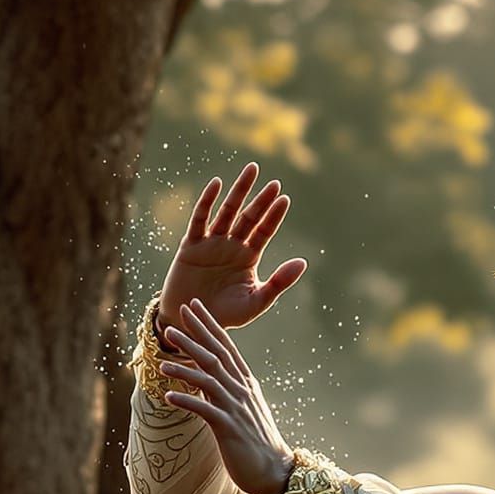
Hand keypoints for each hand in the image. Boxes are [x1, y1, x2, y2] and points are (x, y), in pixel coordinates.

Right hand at [158, 161, 307, 334]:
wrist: (192, 322)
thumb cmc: (226, 315)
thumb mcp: (256, 302)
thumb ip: (279, 283)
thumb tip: (303, 262)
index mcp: (249, 257)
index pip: (264, 231)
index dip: (273, 215)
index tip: (284, 199)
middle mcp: (232, 245)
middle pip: (249, 217)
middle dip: (261, 199)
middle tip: (274, 182)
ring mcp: (212, 243)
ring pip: (227, 212)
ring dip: (239, 191)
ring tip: (251, 170)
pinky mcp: (191, 245)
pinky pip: (200, 219)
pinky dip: (207, 202)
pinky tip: (216, 184)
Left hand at [158, 301, 296, 493]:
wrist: (274, 472)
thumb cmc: (256, 442)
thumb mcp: (242, 409)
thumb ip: (225, 391)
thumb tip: (204, 380)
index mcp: (245, 383)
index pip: (226, 347)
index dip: (209, 325)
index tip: (193, 306)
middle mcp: (241, 391)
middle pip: (216, 356)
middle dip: (196, 334)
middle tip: (178, 313)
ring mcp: (236, 409)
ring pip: (208, 380)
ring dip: (185, 367)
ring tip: (163, 359)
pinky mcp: (228, 429)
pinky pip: (205, 411)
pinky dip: (187, 401)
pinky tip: (168, 395)